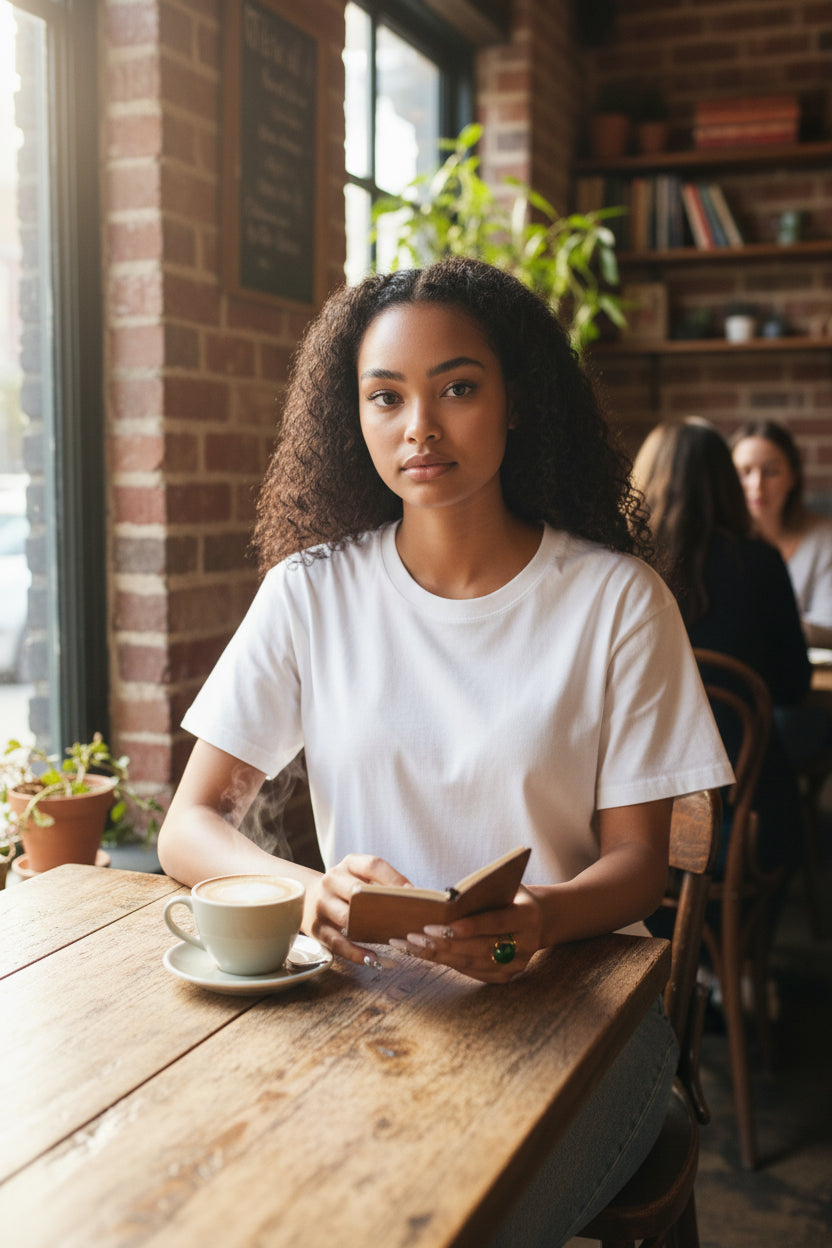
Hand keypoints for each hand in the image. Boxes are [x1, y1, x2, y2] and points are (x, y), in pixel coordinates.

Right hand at [304, 854, 411, 966]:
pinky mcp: (316, 928)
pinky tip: (373, 958)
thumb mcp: (360, 877)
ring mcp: (322, 904)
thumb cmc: (346, 889)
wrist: (307, 898)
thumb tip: (415, 899)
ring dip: (369, 930)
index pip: (373, 865)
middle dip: (381, 905)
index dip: (394, 879)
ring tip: (393, 940)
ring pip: (346, 918)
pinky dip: (356, 953)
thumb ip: (382, 884)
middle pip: (357, 891)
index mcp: (348, 864)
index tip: (413, 894)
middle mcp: (332, 880)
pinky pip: (337, 943)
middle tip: (405, 919)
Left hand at [388, 887, 543, 982]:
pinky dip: (446, 962)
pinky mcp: (505, 977)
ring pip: (472, 963)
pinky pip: (472, 972)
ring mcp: (517, 965)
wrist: (538, 919)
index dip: (469, 926)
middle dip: (444, 943)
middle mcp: (526, 944)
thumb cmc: (511, 895)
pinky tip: (424, 953)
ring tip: (411, 944)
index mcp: (528, 916)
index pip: (496, 923)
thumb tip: (444, 899)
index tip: (438, 926)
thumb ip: (481, 893)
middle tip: (414, 935)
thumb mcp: (503, 887)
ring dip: (438, 955)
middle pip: (480, 948)